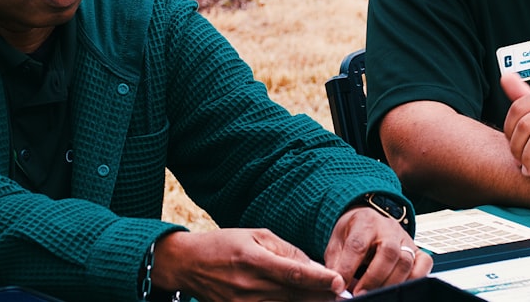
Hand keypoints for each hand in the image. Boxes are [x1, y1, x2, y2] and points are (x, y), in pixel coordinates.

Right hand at [151, 228, 346, 301]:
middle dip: (319, 297)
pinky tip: (297, 301)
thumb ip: (286, 251)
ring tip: (322, 299)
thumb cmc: (225, 244)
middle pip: (293, 297)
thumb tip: (314, 266)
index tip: (337, 283)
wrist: (189, 264)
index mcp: (255, 259)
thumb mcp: (256, 236)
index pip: (293, 273)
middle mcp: (249, 286)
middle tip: (340, 296)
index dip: (318, 280)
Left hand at [323, 207, 431, 296]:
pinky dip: (414, 279)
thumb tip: (337, 285)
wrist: (367, 221)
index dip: (348, 268)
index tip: (340, 286)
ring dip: (390, 283)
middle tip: (360, 294)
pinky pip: (424, 264)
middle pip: (388, 252)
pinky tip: (398, 287)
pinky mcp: (418, 249)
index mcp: (365, 222)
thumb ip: (336, 263)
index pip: (358, 245)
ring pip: (406, 261)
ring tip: (375, 294)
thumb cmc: (352, 233)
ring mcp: (405, 238)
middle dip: (373, 278)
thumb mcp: (337, 242)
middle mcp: (388, 228)